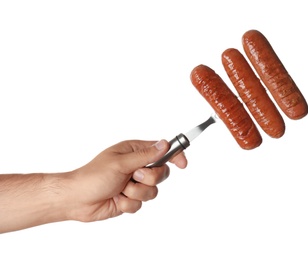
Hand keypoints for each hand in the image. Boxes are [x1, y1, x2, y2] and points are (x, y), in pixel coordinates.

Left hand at [64, 139, 186, 221]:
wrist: (78, 199)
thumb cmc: (93, 176)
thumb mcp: (121, 163)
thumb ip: (145, 155)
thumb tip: (164, 144)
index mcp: (134, 152)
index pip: (162, 151)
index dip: (175, 156)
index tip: (183, 164)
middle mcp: (136, 167)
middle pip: (161, 173)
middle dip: (148, 178)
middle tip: (133, 177)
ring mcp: (134, 183)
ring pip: (153, 191)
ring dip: (136, 192)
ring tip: (121, 190)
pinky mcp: (131, 198)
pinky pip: (141, 203)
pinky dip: (128, 203)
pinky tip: (116, 199)